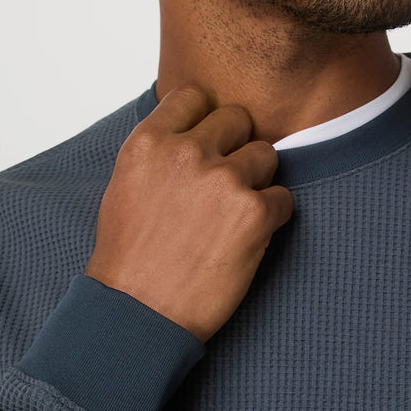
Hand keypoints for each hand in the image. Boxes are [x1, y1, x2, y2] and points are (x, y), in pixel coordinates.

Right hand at [85, 87, 293, 342]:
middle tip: (222, 188)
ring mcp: (223, 180)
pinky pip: (284, 198)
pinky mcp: (254, 212)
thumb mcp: (126, 187)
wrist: (138, 314)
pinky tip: (246, 241)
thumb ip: (160, 152)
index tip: (208, 143)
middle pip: (237, 120)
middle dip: (235, 149)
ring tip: (232, 218)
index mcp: (150, 142)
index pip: (194, 96)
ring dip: (257, 182)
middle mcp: (187, 152)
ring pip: (266, 155)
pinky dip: (272, 218)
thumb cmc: (129, 259)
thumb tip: (194, 135)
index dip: (206, 120)